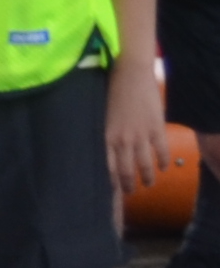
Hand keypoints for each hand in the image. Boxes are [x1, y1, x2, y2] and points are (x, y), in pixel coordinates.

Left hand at [109, 59, 173, 201]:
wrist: (130, 75)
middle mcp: (122, 140)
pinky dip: (163, 161)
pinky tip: (164, 167)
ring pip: (144, 165)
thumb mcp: (104, 117)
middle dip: (128, 185)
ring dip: (147, 178)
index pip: (108, 167)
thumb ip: (108, 134)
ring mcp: (140, 135)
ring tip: (149, 185)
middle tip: (130, 193)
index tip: (113, 191)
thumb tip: (109, 148)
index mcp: (106, 137)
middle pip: (126, 171)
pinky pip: (161, 150)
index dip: (112, 181)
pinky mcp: (156, 128)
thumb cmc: (113, 92)